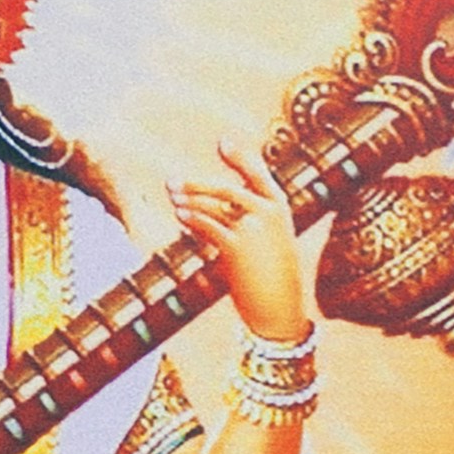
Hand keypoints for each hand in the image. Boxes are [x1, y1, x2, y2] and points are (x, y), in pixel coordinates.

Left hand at [171, 142, 307, 344]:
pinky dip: (191, 219)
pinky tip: (180, 216)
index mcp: (281, 210)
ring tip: (172, 199)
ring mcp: (254, 229)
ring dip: (188, 200)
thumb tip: (210, 212)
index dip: (240, 158)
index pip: (259, 175)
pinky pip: (207, 226)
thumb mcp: (268, 246)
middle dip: (196, 184)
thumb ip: (246, 225)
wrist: (282, 312)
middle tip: (172, 182)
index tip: (223, 141)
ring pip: (213, 206)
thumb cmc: (274, 283)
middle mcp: (269, 214)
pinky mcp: (236, 247)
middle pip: (226, 188)